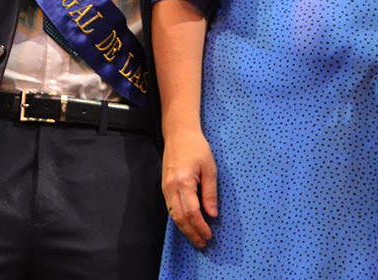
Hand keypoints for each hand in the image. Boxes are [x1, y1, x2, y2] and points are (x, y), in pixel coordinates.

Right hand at [162, 128, 217, 247]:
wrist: (179, 134)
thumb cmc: (196, 148)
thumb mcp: (210, 168)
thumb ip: (210, 192)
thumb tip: (212, 214)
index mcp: (183, 182)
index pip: (191, 212)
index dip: (200, 226)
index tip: (209, 235)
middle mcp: (171, 188)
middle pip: (180, 218)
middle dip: (191, 233)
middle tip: (202, 243)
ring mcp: (165, 188)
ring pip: (173, 216)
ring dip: (185, 229)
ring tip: (196, 238)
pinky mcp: (165, 188)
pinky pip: (171, 208)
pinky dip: (179, 220)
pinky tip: (188, 225)